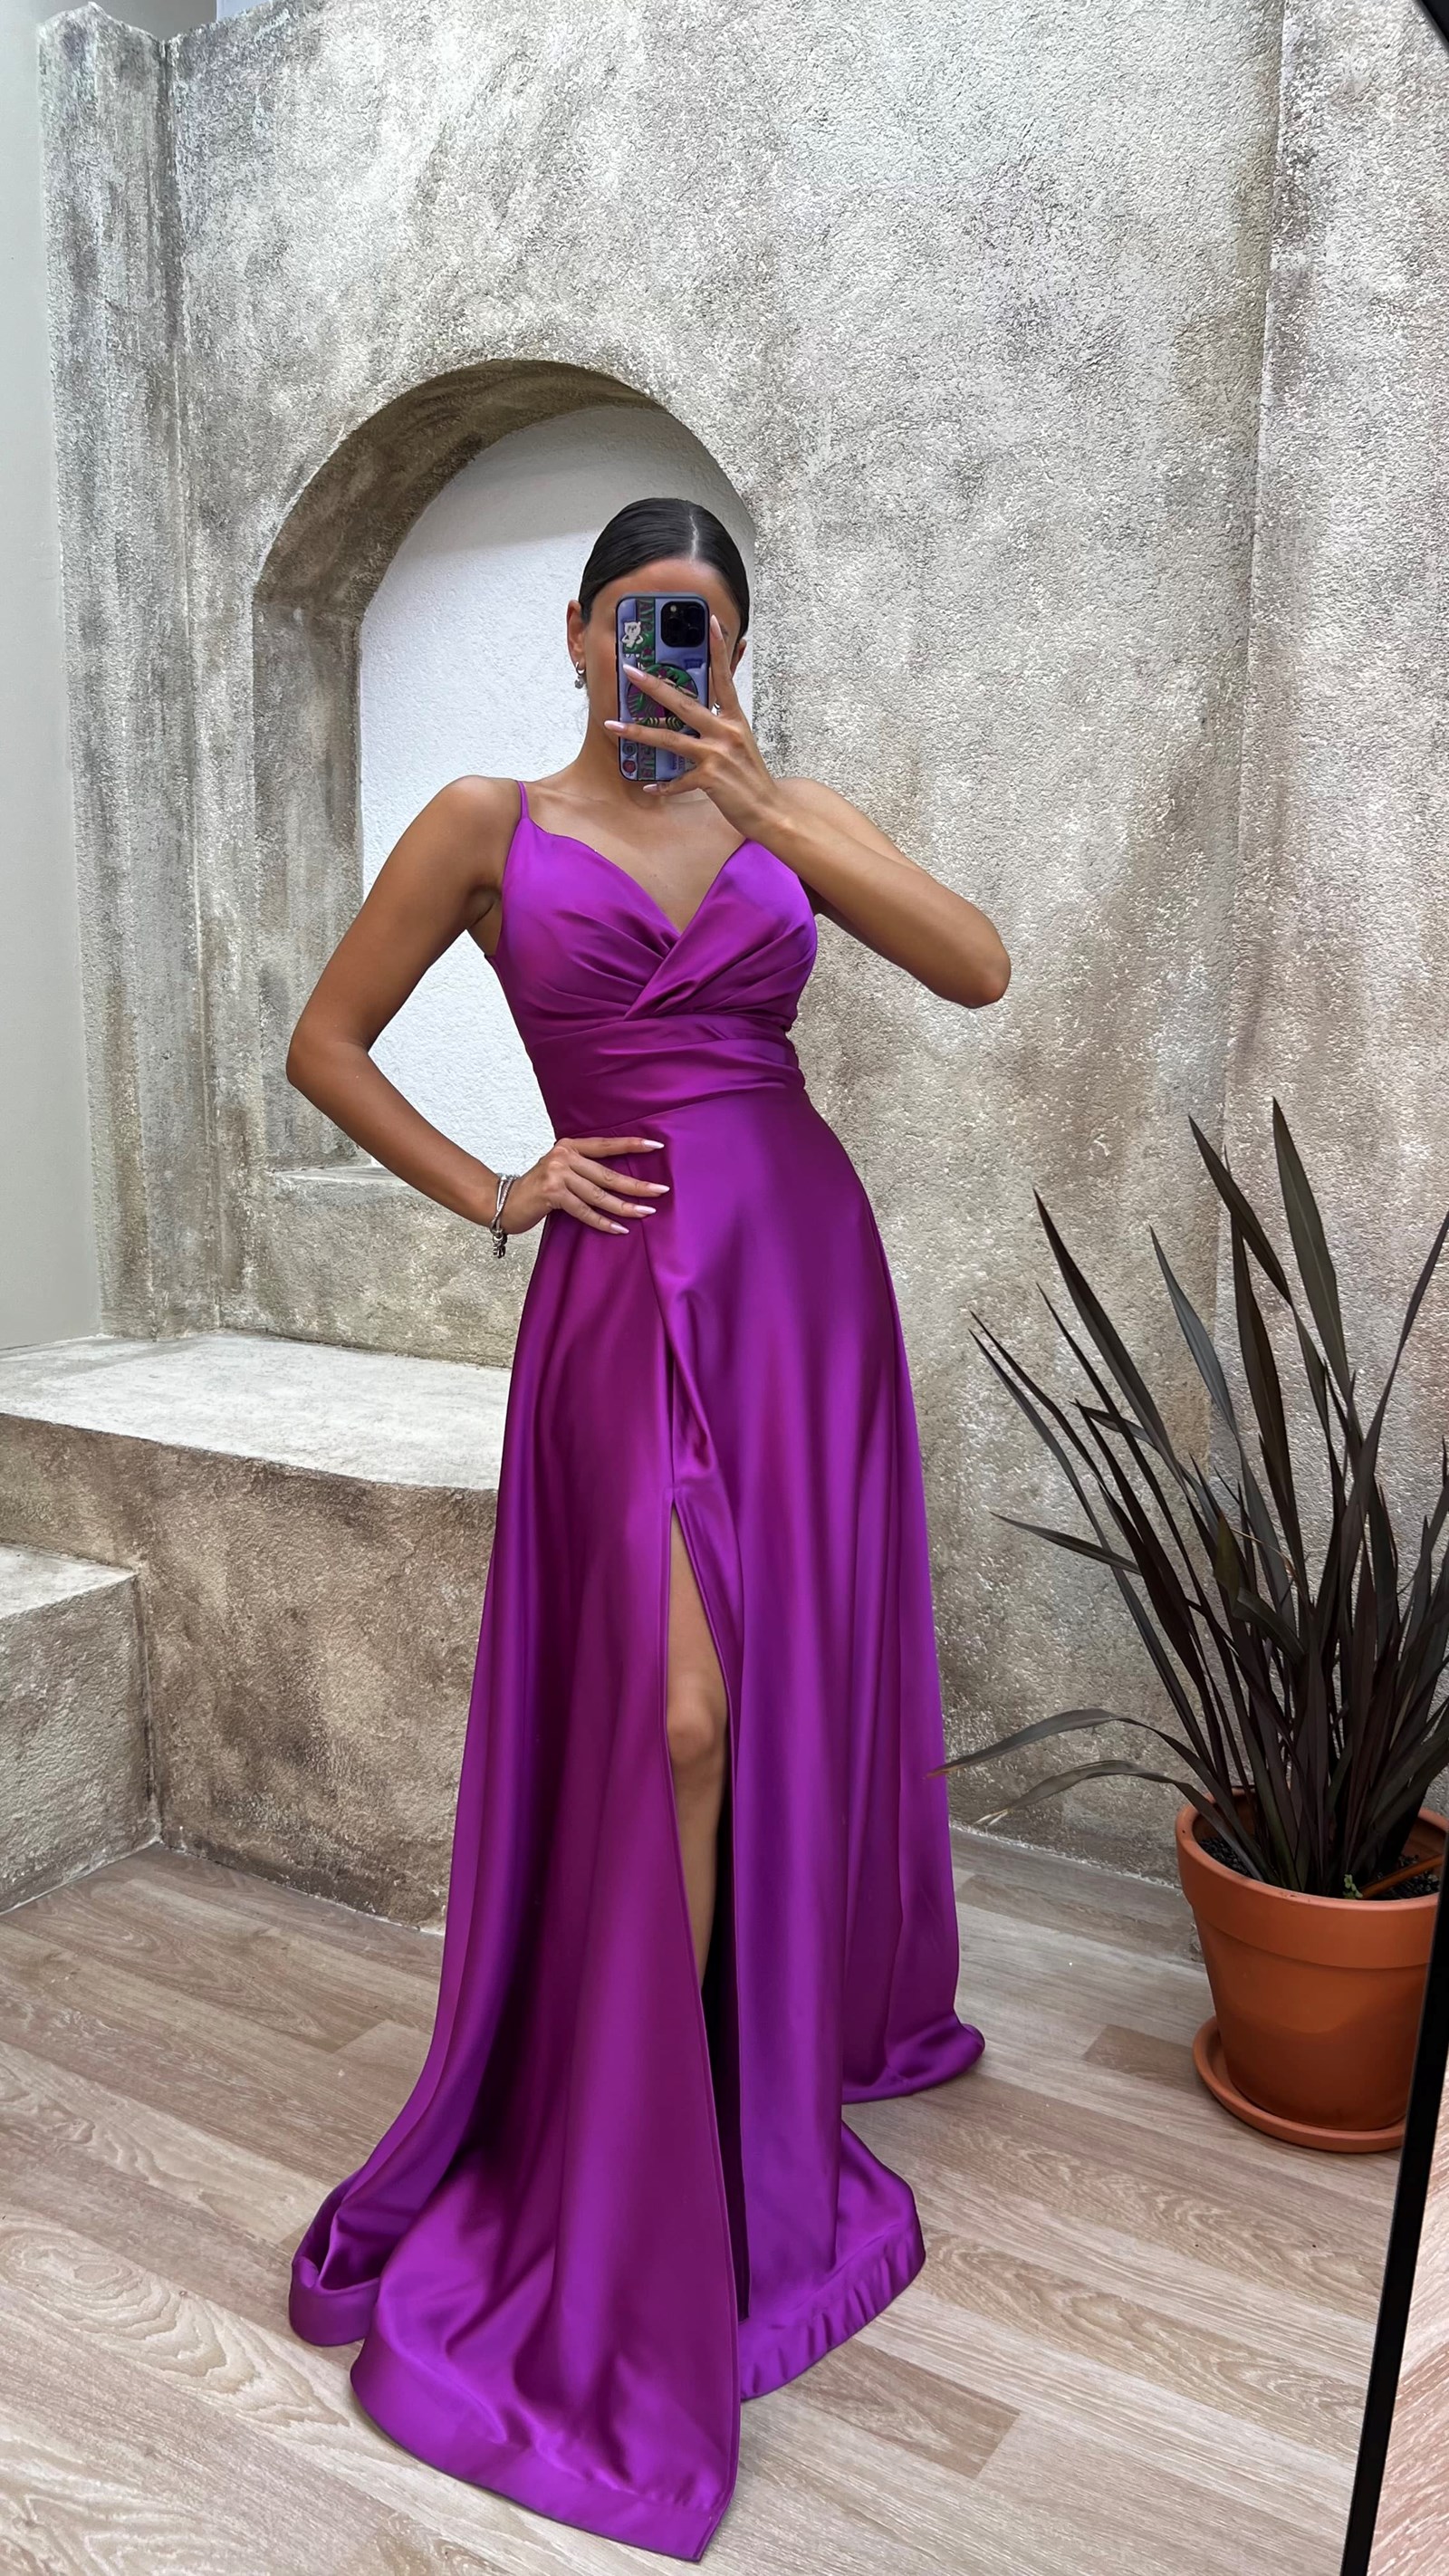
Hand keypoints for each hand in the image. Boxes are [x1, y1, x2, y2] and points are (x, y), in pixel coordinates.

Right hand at [498, 1135, 669, 1237]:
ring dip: (625, 1206)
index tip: (656, 1147)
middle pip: (607, 1173)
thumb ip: (581, 1168)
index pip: (606, 1145)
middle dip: (636, 1184)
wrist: (502, 1201)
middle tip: (661, 1191)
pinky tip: (620, 1229)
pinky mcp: (552, 1194)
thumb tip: (618, 1178)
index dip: (631, 1145)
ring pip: (599, 1194)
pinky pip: (585, 1211)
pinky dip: (603, 1222)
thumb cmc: (536, 1189)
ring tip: (646, 1212)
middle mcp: (563, 1156)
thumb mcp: (558, 1169)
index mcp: (568, 1146)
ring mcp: (557, 1174)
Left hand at [604, 613, 780, 838]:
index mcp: (735, 719)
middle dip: (654, 686)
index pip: (725, 679)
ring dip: (638, 732)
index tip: (711, 623)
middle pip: (684, 703)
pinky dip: (663, 786)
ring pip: (670, 739)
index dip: (718, 651)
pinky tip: (649, 787)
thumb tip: (698, 714)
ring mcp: (717, 755)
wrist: (768, 810)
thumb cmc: (752, 777)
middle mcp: (725, 732)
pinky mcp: (710, 779)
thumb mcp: (741, 743)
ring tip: (612, 725)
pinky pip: (678, 781)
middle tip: (630, 671)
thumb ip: (721, 725)